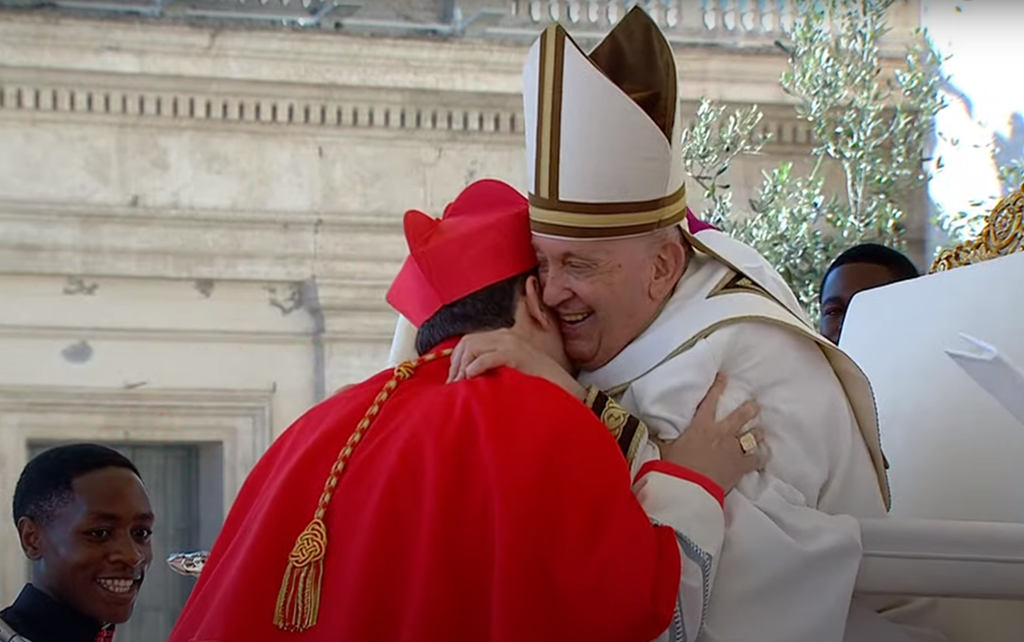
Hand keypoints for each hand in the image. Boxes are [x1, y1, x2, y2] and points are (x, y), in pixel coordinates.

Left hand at [447, 329, 586, 399]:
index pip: (469, 340)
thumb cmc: (535, 382)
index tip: (453, 378)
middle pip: (468, 342)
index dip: (457, 359)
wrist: (561, 385)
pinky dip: (475, 367)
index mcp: (503, 337)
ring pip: (474, 347)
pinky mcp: (516, 354)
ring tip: (460, 383)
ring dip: (463, 366)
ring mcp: (511, 343)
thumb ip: (491, 366)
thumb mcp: (509, 369)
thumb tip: (466, 375)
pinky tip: (471, 378)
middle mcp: (505, 336)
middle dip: (456, 363)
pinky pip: (488, 357)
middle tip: (453, 383)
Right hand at [656, 374, 764, 494]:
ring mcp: (733, 449)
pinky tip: (764, 457)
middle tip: (756, 403)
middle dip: (749, 408)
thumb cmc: (675, 466)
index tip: (725, 376)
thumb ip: (664, 439)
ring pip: (751, 436)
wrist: (690, 486)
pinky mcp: (740, 465)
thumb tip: (652, 432)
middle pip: (740, 416)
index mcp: (701, 426)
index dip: (718, 387)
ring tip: (760, 431)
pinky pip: (756, 460)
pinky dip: (760, 458)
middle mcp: (721, 433)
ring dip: (756, 434)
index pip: (710, 401)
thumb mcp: (666, 449)